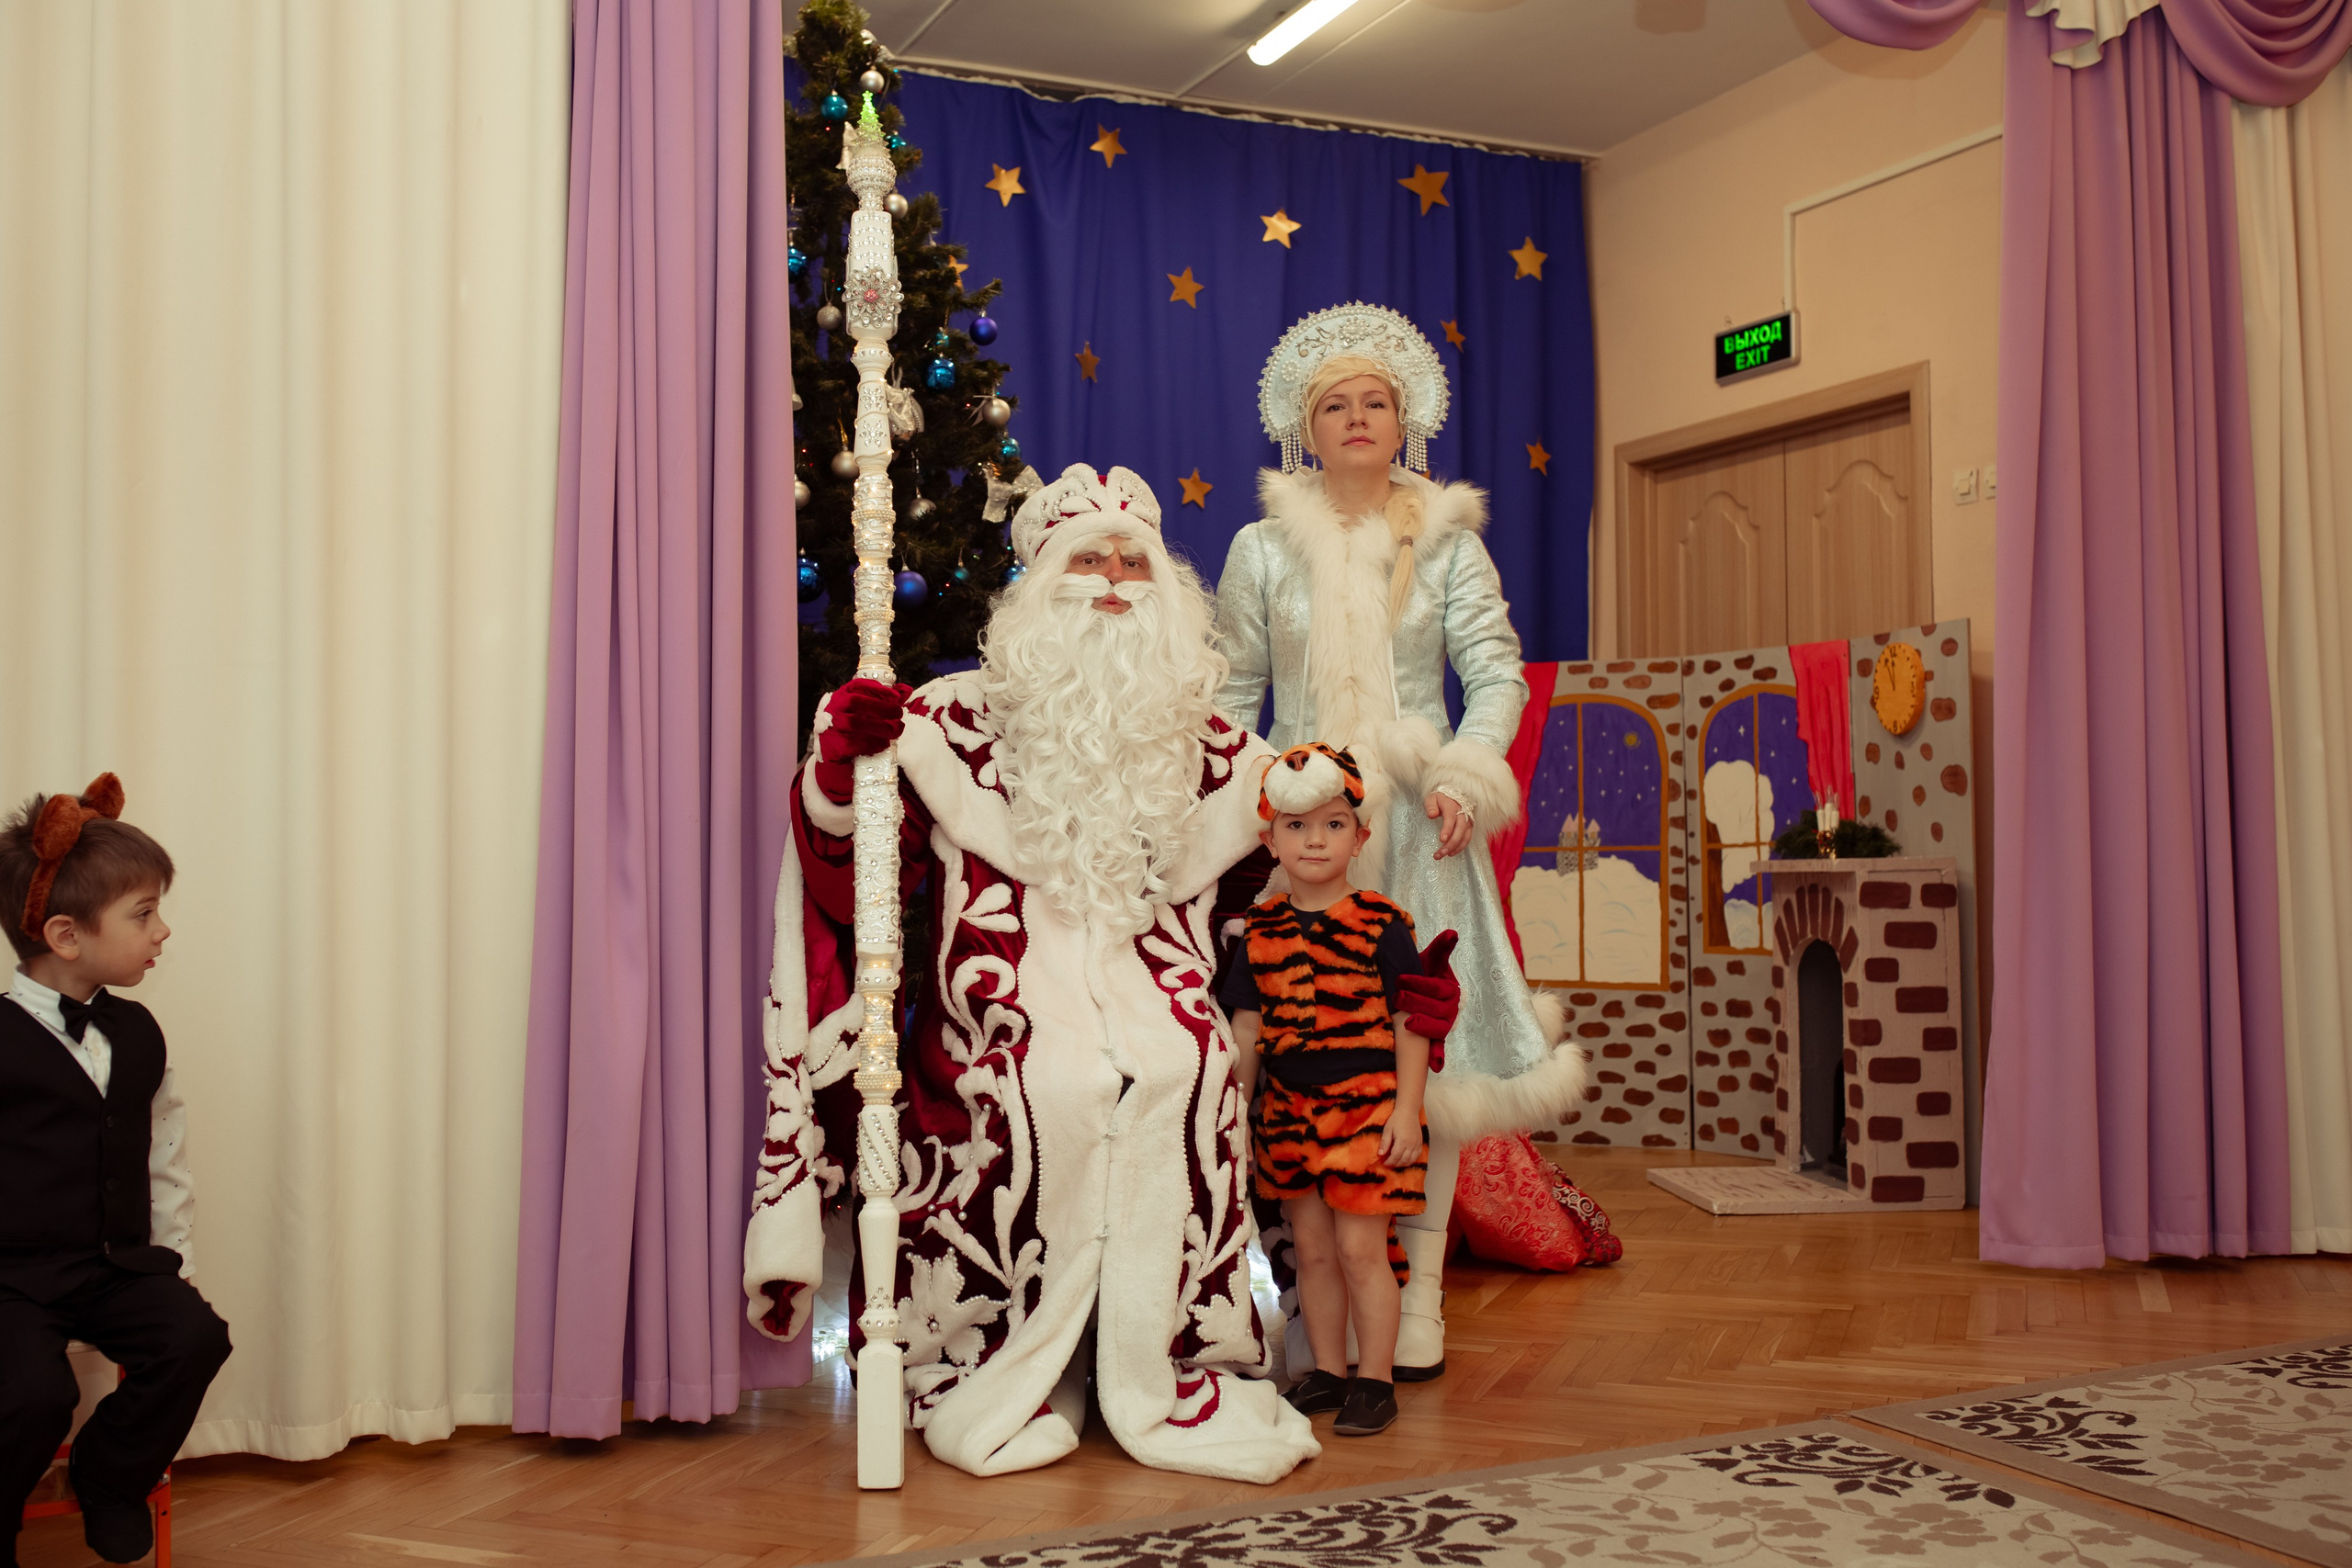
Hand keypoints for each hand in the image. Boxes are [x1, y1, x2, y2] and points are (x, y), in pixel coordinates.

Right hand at [811, 680, 910, 804]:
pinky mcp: (834, 745)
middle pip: (856, 702)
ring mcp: (831, 726)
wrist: (835, 749)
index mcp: (842, 695)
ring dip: (880, 727)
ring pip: (855, 723)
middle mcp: (834, 708)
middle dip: (882, 708)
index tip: (896, 696)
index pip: (857, 685)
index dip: (877, 689)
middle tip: (899, 714)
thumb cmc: (855, 725)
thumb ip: (886, 698)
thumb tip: (906, 689)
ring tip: (896, 730)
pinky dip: (872, 744)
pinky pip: (854, 744)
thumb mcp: (867, 709)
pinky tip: (884, 743)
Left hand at [1380, 1104, 1424, 1168]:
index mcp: (1402, 1141)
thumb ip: (1384, 1143)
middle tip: (1389, 1163)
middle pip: (1404, 1160)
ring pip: (1411, 1160)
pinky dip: (1411, 1160)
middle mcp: (1411, 1144)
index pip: (1396, 1156)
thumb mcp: (1387, 1130)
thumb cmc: (1397, 1119)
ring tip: (1396, 1162)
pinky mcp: (1420, 1143)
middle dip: (1396, 1164)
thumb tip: (1380, 1154)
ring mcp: (1417, 1144)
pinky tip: (1406, 1159)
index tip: (1384, 1162)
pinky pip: (1418, 1155)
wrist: (1408, 1111)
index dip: (1389, 1161)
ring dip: (1403, 1163)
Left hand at [1397, 930, 1457, 1072]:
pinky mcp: (1434, 1039)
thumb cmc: (1421, 973)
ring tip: (1406, 1025)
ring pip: (1438, 1030)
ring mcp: (1443, 1025)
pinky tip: (1434, 1066)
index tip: (1400, 979)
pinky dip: (1438, 1057)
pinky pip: (1438, 1049)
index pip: (1437, 989)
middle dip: (1416, 1003)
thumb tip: (1452, 933)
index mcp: (1450, 990)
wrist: (1416, 989)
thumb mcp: (1429, 959)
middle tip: (1396, 997)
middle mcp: (1450, 1009)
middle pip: (1437, 1010)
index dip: (1419, 984)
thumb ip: (1441, 948)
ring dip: (1424, 1028)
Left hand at [1424, 791, 1472, 858]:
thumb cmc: (1440, 799)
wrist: (1452, 796)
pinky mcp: (1469, 826)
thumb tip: (1431, 814)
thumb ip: (1430, 806)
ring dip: (1455, 847)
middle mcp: (1462, 813)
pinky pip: (1467, 838)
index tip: (1442, 839)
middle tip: (1440, 853)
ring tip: (1443, 855)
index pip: (1451, 818)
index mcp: (1452, 806)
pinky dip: (1460, 847)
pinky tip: (1451, 853)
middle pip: (1459, 830)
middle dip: (1451, 843)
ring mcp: (1467, 820)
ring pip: (1464, 836)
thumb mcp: (1432, 798)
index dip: (1447, 829)